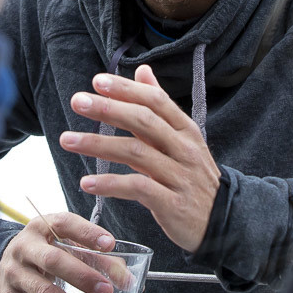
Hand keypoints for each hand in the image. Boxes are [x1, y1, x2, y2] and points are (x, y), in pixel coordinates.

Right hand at [0, 212, 118, 292]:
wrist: (4, 265)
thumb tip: (126, 279)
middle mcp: (24, 248)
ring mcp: (14, 274)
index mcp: (42, 227)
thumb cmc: (43, 253)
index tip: (110, 244)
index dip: (87, 233)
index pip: (65, 224)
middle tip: (107, 291)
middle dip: (82, 276)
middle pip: (53, 260)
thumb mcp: (65, 245)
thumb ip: (96, 258)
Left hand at [60, 64, 220, 252]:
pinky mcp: (172, 204)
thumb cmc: (194, 177)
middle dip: (109, 109)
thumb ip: (160, 106)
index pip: (156, 101)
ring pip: (135, 152)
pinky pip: (137, 188)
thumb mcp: (183, 138)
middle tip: (78, 101)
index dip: (127, 89)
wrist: (224, 221)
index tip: (98, 81)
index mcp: (186, 130)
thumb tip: (143, 70)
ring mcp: (179, 176)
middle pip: (144, 121)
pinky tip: (87, 183)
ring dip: (98, 144)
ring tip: (68, 140)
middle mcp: (184, 149)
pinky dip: (110, 184)